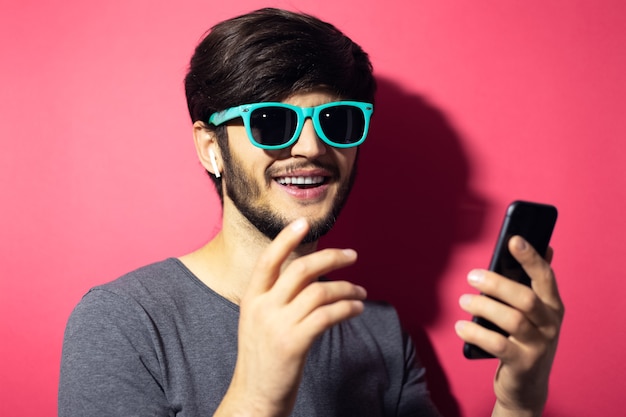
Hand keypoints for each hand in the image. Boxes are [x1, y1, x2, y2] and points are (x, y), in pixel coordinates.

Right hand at [215, 218, 366, 416]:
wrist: (254, 396)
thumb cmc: (263, 358)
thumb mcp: (258, 321)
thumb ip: (275, 297)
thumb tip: (308, 275)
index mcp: (252, 298)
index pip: (269, 259)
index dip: (286, 238)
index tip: (304, 222)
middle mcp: (263, 307)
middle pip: (301, 269)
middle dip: (331, 257)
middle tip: (352, 256)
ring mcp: (278, 325)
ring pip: (319, 291)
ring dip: (346, 288)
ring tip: (360, 291)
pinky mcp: (294, 344)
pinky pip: (328, 315)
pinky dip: (347, 308)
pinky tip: (357, 309)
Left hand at [456, 236, 564, 416]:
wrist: (527, 385)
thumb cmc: (525, 339)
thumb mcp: (534, 312)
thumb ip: (533, 283)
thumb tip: (544, 247)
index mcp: (553, 306)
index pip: (545, 277)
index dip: (530, 257)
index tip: (514, 239)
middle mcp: (551, 324)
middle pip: (525, 298)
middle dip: (496, 284)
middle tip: (471, 276)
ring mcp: (539, 346)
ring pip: (512, 320)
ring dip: (483, 306)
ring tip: (464, 300)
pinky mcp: (523, 364)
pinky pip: (498, 345)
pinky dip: (476, 332)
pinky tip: (461, 326)